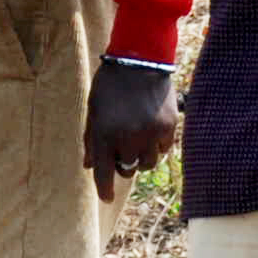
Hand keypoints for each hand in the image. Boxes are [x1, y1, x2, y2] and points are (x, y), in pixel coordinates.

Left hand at [83, 61, 183, 200]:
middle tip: (122, 150)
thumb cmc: (111, 84)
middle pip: (127, 170)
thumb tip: (89, 166)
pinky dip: (156, 145)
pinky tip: (151, 129)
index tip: (106, 198)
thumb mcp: (94, 109)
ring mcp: (150, 133)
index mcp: (104, 134)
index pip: (104, 173)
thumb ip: (91, 139)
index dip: (104, 189)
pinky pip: (163, 150)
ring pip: (147, 164)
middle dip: (123, 164)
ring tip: (138, 139)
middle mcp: (128, 137)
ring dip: (141, 157)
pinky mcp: (168, 127)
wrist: (140, 59)